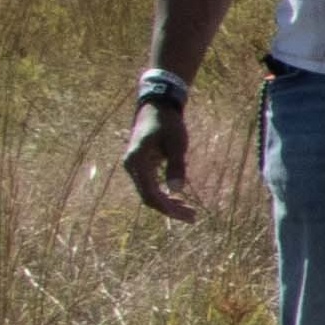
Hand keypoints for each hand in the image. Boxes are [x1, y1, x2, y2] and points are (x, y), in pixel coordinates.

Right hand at [123, 103, 194, 221]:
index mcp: (137, 162)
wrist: (156, 107)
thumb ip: (177, 165)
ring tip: (190, 212)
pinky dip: (164, 195)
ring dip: (168, 204)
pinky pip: (150, 187)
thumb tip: (177, 190)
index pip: (150, 194)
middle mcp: (132, 167)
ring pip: (149, 194)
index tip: (187, 215)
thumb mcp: (177, 142)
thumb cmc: (168, 123)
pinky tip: (180, 200)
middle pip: (148, 198)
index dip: (168, 208)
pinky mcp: (141, 166)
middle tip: (193, 218)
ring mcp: (135, 167)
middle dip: (170, 210)